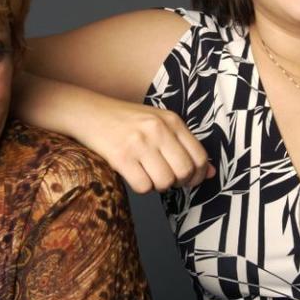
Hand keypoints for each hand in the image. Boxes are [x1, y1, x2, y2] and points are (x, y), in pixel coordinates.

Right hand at [75, 98, 214, 193]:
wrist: (88, 112)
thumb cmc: (126, 121)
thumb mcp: (159, 124)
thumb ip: (184, 146)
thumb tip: (211, 173)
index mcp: (171, 120)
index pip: (199, 157)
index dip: (198, 176)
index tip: (189, 180)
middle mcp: (158, 129)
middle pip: (185, 172)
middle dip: (178, 182)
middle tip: (166, 179)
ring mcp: (139, 142)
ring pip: (165, 182)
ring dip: (158, 185)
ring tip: (148, 174)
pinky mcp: (120, 156)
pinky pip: (143, 186)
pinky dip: (141, 187)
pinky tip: (134, 174)